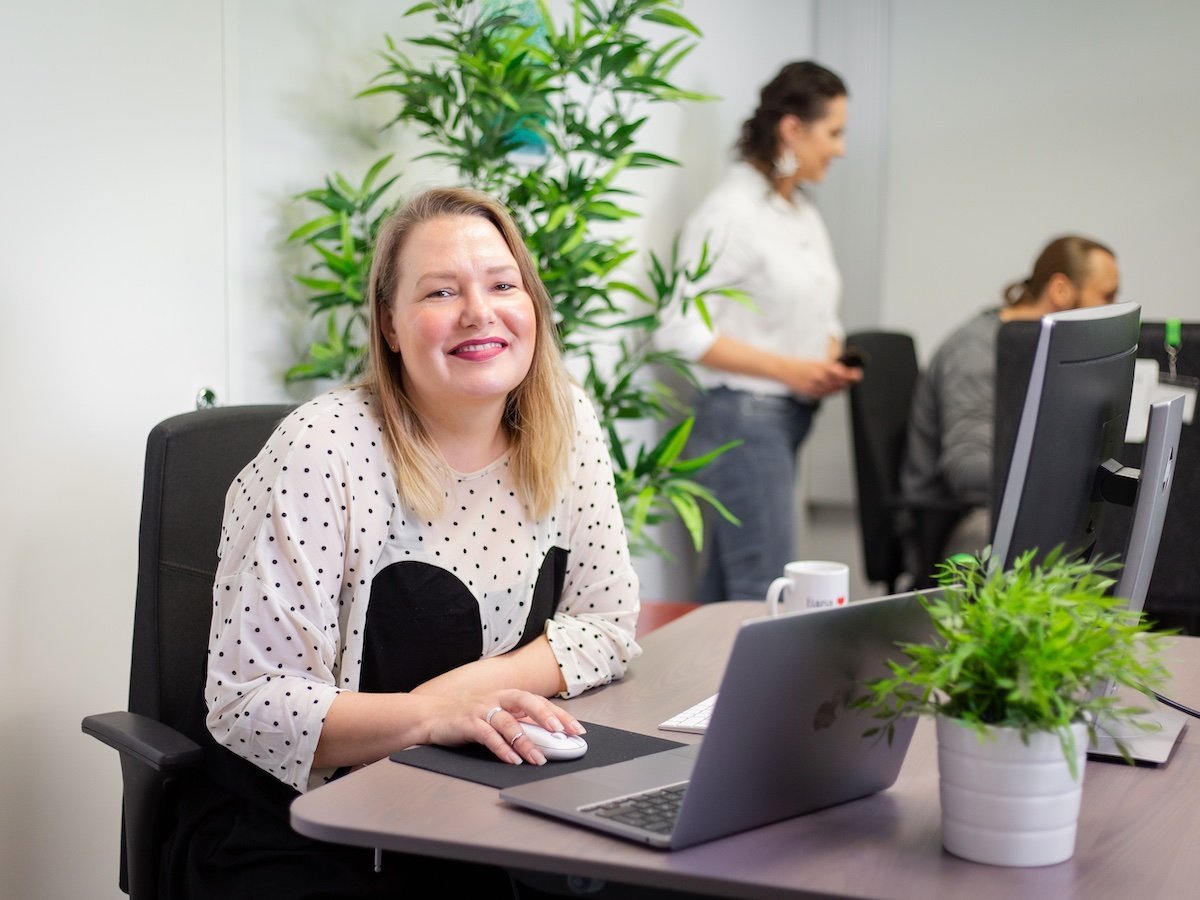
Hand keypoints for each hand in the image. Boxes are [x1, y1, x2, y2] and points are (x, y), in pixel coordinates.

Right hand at [426, 689, 585, 765]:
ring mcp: (482, 710)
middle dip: (546, 716)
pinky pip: (488, 735)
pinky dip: (501, 748)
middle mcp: (497, 699)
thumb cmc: (469, 718)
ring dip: (524, 742)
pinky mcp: (467, 723)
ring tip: (537, 758)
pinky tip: (512, 760)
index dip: (560, 714)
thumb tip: (549, 740)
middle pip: (526, 702)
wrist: (433, 717)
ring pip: (508, 722)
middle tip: (561, 732)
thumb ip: (520, 724)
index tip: (577, 729)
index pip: (540, 702)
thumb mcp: (497, 717)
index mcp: (508, 697)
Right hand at [780, 358, 862, 397]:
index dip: (850, 374)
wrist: (784, 370)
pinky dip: (831, 391)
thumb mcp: (815, 362)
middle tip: (856, 377)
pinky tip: (834, 388)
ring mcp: (815, 386)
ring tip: (846, 382)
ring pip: (834, 390)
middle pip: (839, 382)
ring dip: (841, 386)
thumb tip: (843, 371)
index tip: (858, 373)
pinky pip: (825, 394)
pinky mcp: (811, 393)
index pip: (841, 372)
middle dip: (849, 380)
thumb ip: (829, 367)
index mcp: (821, 367)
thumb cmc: (800, 365)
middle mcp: (819, 377)